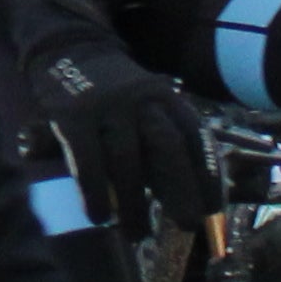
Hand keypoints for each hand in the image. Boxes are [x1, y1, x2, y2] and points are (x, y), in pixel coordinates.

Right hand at [0, 0, 216, 228]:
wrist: (67, 47)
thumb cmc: (113, 96)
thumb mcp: (145, 106)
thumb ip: (160, 144)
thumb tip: (183, 199)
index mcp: (166, 97)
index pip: (195, 137)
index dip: (207, 174)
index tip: (213, 210)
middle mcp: (141, 98)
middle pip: (167, 145)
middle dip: (180, 188)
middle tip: (187, 224)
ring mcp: (106, 105)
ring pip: (126, 159)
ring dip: (134, 202)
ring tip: (137, 234)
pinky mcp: (72, 116)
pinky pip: (87, 160)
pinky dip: (95, 193)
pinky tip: (100, 217)